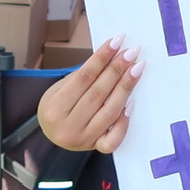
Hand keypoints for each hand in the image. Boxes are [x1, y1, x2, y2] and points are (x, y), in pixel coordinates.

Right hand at [38, 37, 140, 152]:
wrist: (52, 132)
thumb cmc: (58, 105)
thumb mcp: (60, 88)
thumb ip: (84, 76)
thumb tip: (113, 55)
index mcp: (54, 108)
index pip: (83, 78)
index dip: (102, 57)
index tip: (117, 41)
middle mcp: (67, 127)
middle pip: (98, 93)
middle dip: (117, 69)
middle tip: (132, 52)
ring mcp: (82, 140)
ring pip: (109, 112)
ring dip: (126, 87)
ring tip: (137, 68)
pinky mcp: (95, 148)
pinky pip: (114, 139)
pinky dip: (124, 122)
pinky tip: (132, 103)